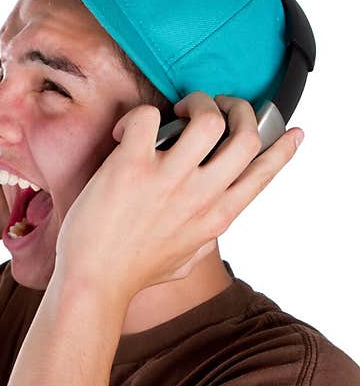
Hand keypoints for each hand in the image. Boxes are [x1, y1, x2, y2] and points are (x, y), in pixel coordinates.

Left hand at [53, 91, 303, 301]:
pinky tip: (126, 134)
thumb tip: (214, 225)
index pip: (262, 175)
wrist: (93, 282)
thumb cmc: (131, 274)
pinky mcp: (131, 167)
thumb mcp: (184, 262)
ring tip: (177, 111)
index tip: (292, 133)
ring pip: (208, 118)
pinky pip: (148, 117)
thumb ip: (204, 239)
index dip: (282, 149)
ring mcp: (168, 180)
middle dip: (238, 109)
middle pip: (246, 136)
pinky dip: (138, 116)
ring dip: (197, 103)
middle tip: (216, 106)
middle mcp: (199, 196)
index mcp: (215, 218)